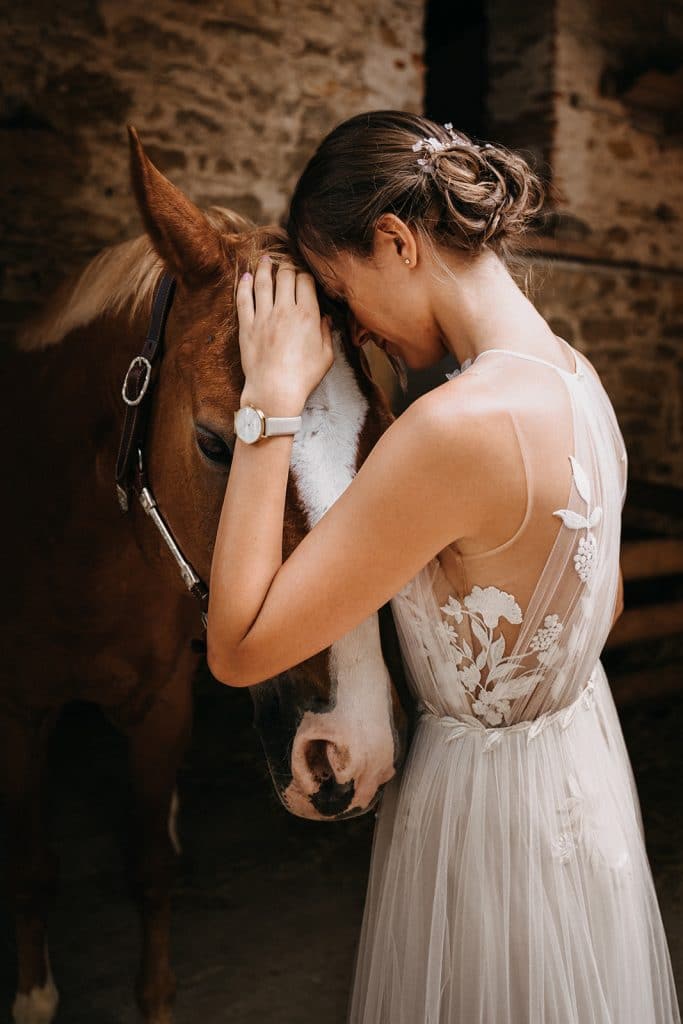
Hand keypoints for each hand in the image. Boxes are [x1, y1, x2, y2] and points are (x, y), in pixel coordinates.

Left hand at [236, 255, 333, 414]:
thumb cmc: (303, 377)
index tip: (304, 274)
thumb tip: (326, 318)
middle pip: (285, 277)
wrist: (275, 391)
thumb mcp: (326, 356)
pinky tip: (246, 277)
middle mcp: (284, 311)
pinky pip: (244, 300)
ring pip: (263, 282)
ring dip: (265, 267)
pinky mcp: (247, 327)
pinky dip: (244, 285)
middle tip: (286, 263)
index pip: (305, 282)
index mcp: (307, 315)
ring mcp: (263, 317)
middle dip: (287, 266)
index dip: (305, 274)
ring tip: (266, 258)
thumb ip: (327, 333)